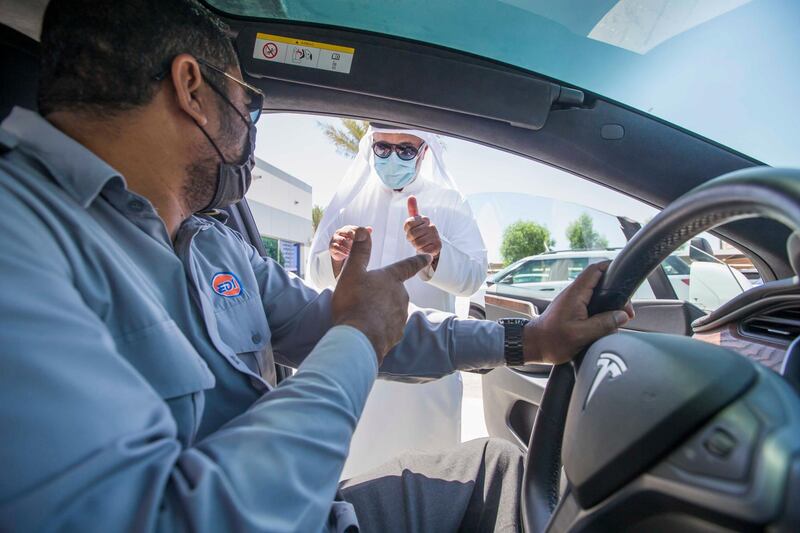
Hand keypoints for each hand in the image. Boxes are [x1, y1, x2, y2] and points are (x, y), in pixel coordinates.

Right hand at [332, 227, 431, 362]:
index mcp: (391, 279)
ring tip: (363, 315)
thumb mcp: (351, 273)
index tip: (429, 256)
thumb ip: (359, 252)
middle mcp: (401, 296)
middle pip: (395, 290)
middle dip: (384, 293)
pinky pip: (389, 327)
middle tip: (364, 299)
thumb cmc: (353, 302)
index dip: (418, 260)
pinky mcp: (397, 334)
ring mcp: (401, 316)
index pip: (408, 266)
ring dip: (381, 311)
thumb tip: (363, 230)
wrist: (358, 338)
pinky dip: (381, 327)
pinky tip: (369, 329)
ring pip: (392, 309)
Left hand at [403, 196, 441, 260]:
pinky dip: (421, 250)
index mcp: (425, 219)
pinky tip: (425, 248)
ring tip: (420, 244)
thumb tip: (411, 196)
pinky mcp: (437, 246)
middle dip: (411, 238)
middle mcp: (432, 226)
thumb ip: (413, 210)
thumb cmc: (421, 233)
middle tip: (415, 239)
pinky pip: (423, 249)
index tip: (411, 230)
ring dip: (416, 245)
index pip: (408, 223)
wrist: (432, 247)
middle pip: (412, 233)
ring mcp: (435, 236)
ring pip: (417, 242)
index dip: (407, 229)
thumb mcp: (415, 222)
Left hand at [522, 261, 633, 364]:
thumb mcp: (581, 335)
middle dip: (616, 295)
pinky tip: (606, 326)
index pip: (595, 270)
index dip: (611, 268)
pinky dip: (601, 313)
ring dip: (609, 306)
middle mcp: (574, 294)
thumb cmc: (551, 340)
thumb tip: (622, 316)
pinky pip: (591, 306)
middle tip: (626, 312)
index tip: (625, 276)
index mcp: (575, 294)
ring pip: (597, 296)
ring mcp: (572, 302)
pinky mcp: (571, 311)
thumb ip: (603, 324)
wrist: (532, 346)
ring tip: (619, 320)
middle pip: (600, 283)